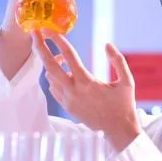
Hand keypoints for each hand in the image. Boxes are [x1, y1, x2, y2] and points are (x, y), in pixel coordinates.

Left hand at [32, 30, 141, 151]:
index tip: (49, 29)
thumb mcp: (127, 82)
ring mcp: (68, 101)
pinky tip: (63, 72)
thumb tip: (107, 44)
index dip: (57, 40)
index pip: (68, 56)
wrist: (118, 131)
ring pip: (50, 77)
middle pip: (49, 66)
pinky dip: (54, 77)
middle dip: (40, 48)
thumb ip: (118, 61)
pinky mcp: (66, 107)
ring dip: (51, 63)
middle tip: (34, 33)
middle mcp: (74, 91)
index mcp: (87, 83)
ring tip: (59, 55)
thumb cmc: (124, 106)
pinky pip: (53, 88)